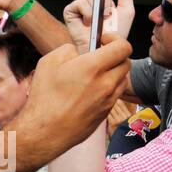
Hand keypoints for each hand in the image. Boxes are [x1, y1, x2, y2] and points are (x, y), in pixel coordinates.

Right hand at [11, 39, 131, 156]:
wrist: (46, 131)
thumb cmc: (44, 97)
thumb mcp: (49, 62)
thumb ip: (68, 50)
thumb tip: (78, 52)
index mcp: (93, 67)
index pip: (123, 47)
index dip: (115, 39)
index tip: (103, 40)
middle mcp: (106, 83)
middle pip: (126, 62)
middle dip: (116, 56)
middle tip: (100, 56)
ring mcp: (108, 100)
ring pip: (122, 80)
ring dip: (113, 73)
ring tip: (96, 75)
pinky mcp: (106, 113)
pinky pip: (114, 95)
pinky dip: (108, 89)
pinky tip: (91, 91)